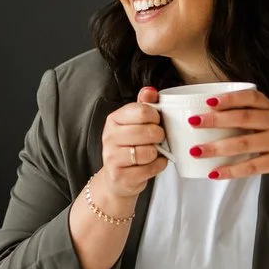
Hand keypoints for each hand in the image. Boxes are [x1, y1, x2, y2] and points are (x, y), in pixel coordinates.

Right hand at [97, 87, 168, 201]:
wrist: (117, 177)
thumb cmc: (130, 146)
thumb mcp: (135, 123)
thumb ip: (144, 105)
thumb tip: (150, 91)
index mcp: (114, 119)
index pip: (142, 111)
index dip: (156, 117)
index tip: (157, 122)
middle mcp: (109, 137)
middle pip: (147, 131)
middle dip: (159, 136)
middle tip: (158, 138)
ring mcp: (112, 158)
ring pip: (148, 152)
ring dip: (157, 153)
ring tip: (153, 152)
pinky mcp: (120, 176)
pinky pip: (149, 168)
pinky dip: (158, 166)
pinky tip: (153, 164)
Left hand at [185, 88, 268, 186]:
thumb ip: (256, 119)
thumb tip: (219, 118)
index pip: (251, 97)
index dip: (230, 98)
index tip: (209, 101)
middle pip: (243, 118)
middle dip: (216, 120)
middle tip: (194, 122)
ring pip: (244, 143)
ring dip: (218, 147)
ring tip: (197, 151)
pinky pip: (252, 166)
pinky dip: (232, 170)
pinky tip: (215, 173)